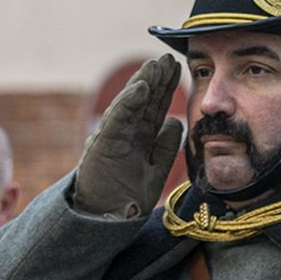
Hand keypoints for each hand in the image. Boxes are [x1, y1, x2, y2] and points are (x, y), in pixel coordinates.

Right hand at [74, 56, 182, 219]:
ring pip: (130, 105)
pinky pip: (117, 120)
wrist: (108, 221)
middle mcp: (124, 134)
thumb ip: (166, 147)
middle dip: (156, 80)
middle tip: (169, 58)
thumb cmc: (128, 199)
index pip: (153, 108)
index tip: (178, 68)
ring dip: (143, 83)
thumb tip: (176, 123)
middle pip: (143, 101)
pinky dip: (129, 102)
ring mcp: (112, 137)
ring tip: (156, 65)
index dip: (165, 88)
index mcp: (138, 139)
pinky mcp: (102, 145)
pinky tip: (141, 87)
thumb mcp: (156, 170)